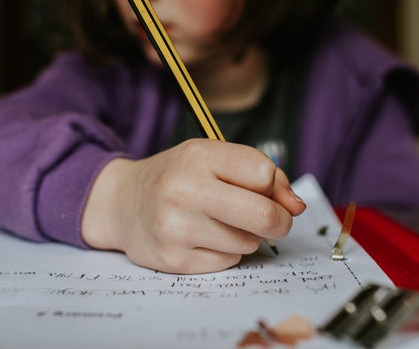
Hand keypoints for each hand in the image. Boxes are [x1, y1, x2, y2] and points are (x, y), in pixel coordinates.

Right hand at [81, 139, 305, 273]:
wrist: (123, 203)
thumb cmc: (178, 177)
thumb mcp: (213, 158)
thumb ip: (260, 174)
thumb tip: (295, 207)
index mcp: (198, 156)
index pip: (264, 174)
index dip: (275, 187)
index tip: (268, 193)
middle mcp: (184, 191)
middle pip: (264, 216)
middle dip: (278, 221)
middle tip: (270, 220)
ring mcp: (177, 228)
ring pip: (248, 243)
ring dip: (244, 236)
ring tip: (217, 222)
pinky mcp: (174, 261)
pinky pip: (228, 262)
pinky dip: (225, 253)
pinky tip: (202, 238)